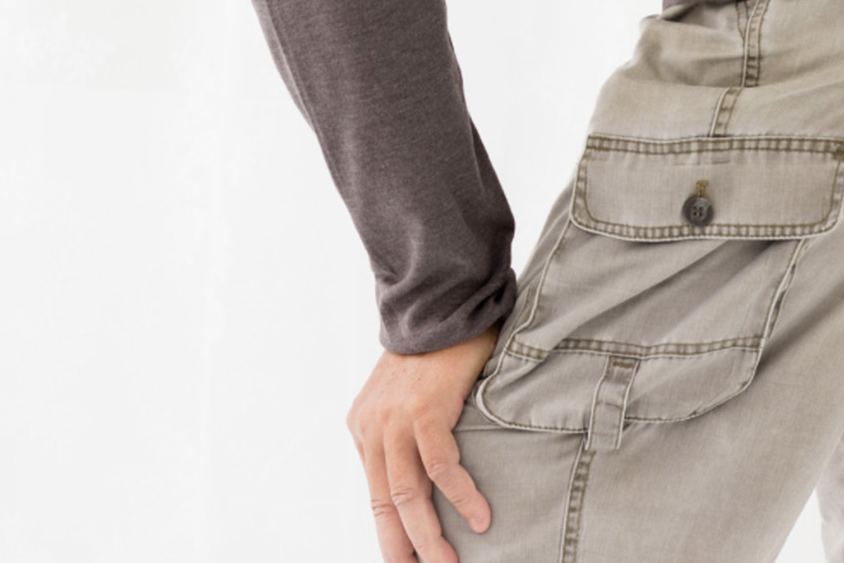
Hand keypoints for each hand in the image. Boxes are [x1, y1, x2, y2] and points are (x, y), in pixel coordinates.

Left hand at [346, 324, 499, 562]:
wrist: (441, 305)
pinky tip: (480, 518)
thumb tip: (425, 488)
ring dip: (431, 536)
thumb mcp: (405, 401)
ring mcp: (394, 418)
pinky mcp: (423, 408)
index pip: (375, 496)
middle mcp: (371, 426)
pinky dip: (461, 496)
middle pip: (386, 504)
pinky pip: (440, 466)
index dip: (391, 536)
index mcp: (363, 428)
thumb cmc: (433, 356)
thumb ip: (404, 440)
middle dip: (407, 548)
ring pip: (408, 494)